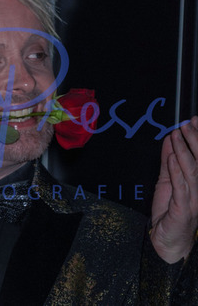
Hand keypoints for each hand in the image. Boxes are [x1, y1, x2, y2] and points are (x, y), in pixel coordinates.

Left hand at [150, 116, 197, 262]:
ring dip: (184, 151)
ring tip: (177, 135)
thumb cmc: (170, 212)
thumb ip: (169, 162)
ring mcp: (194, 199)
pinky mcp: (184, 209)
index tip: (195, 120)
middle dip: (195, 140)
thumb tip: (170, 140)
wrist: (168, 241)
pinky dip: (176, 172)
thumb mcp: (167, 181)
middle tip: (188, 123)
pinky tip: (172, 159)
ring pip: (192, 171)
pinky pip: (181, 188)